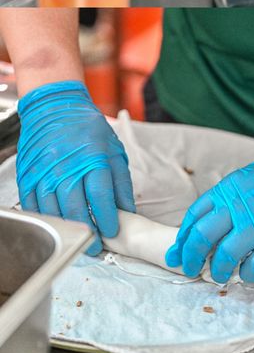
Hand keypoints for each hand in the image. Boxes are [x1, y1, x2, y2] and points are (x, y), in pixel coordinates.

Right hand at [16, 81, 135, 254]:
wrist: (55, 106)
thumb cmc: (88, 128)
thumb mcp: (113, 149)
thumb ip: (120, 181)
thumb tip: (127, 210)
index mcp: (92, 157)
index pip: (100, 196)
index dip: (107, 218)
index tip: (113, 231)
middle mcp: (66, 165)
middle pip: (75, 206)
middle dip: (87, 231)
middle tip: (95, 246)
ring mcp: (44, 170)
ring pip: (52, 208)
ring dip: (65, 228)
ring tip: (77, 240)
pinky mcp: (28, 173)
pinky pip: (33, 202)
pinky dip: (44, 216)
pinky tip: (55, 224)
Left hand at [166, 135, 253, 282]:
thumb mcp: (243, 181)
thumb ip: (221, 202)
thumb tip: (195, 231)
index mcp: (228, 189)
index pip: (195, 217)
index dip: (183, 240)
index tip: (178, 254)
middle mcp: (240, 205)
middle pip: (203, 236)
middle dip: (192, 258)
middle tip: (192, 269)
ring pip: (226, 255)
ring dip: (218, 271)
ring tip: (220, 275)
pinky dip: (246, 274)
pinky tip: (246, 273)